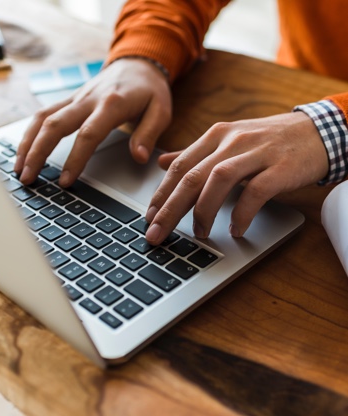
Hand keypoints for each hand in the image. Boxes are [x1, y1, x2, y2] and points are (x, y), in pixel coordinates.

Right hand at [14, 58, 171, 185]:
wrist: (138, 63)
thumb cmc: (150, 90)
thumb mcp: (161, 111)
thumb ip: (148, 134)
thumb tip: (139, 158)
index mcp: (112, 104)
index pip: (88, 134)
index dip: (75, 159)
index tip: (65, 181)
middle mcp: (88, 99)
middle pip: (55, 125)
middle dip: (38, 152)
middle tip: (28, 178)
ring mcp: (76, 98)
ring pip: (43, 117)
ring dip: (27, 143)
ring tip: (19, 168)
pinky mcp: (70, 99)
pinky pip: (44, 113)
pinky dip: (30, 132)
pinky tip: (24, 149)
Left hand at [144, 112, 328, 243]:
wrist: (316, 131)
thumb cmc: (267, 141)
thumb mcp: (227, 141)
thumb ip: (194, 154)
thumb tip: (162, 163)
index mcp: (216, 136)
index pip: (180, 166)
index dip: (161, 193)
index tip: (149, 217)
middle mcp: (232, 141)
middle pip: (192, 176)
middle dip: (170, 208)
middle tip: (157, 233)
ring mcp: (257, 152)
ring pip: (219, 180)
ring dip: (204, 211)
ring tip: (199, 233)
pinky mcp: (280, 167)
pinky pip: (256, 192)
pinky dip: (242, 212)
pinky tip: (236, 229)